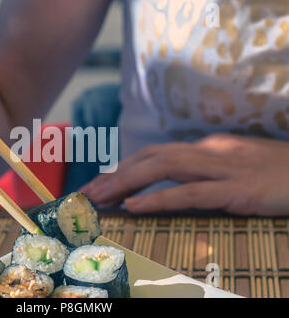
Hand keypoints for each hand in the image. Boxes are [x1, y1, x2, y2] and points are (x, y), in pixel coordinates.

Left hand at [81, 133, 288, 215]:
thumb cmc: (277, 174)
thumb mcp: (235, 167)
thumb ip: (204, 172)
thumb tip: (172, 183)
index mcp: (207, 148)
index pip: (155, 154)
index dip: (124, 167)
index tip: (100, 184)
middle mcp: (209, 152)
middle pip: (151, 158)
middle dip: (115, 175)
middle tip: (86, 193)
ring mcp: (223, 169)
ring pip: (163, 169)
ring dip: (125, 183)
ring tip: (98, 198)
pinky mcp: (237, 191)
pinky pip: (191, 193)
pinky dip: (159, 199)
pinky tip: (134, 207)